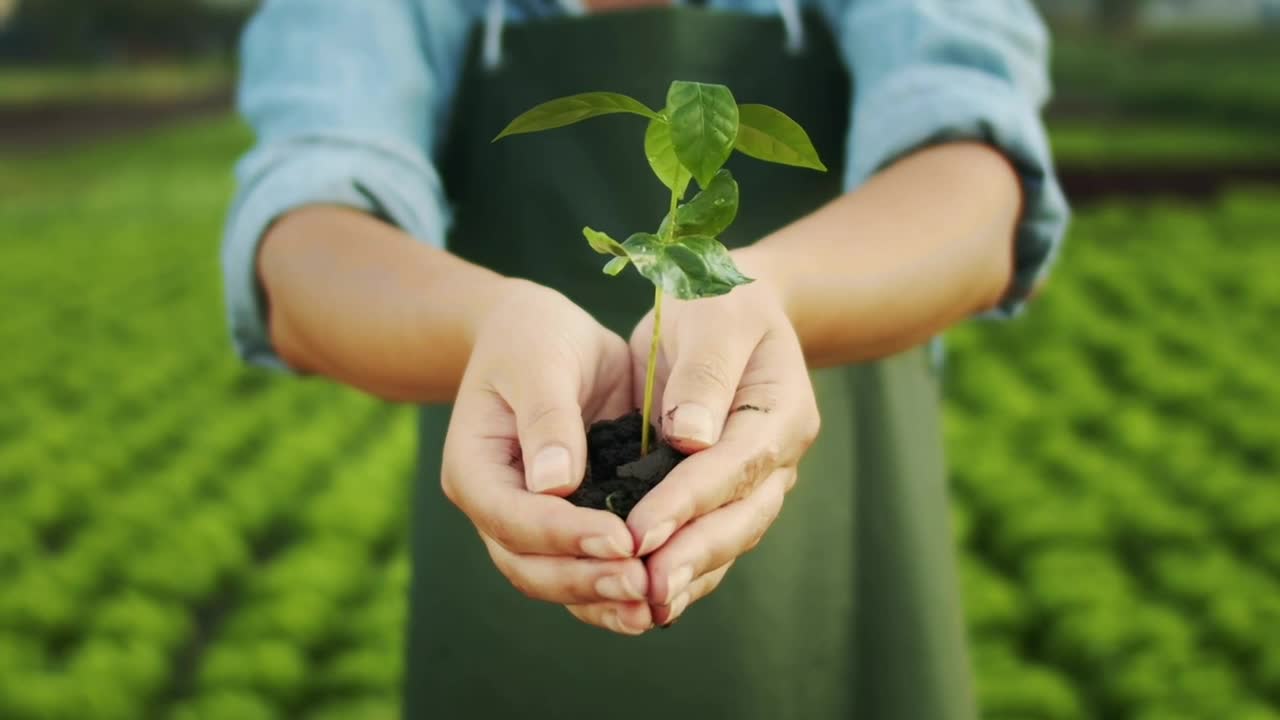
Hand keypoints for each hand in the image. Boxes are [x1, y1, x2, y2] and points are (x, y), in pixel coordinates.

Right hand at [441, 281, 653, 634]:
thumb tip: (556, 484)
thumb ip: (546, 417)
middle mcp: (495, 506)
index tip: (621, 539)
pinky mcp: (567, 525)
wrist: (542, 336)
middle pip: (528, 565)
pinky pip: (584, 571)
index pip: (511, 515)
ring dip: (601, 599)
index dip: (564, 534)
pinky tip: (654, 602)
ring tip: (651, 607)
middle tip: (643, 582)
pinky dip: (613, 592)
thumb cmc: (534, 337)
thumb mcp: (539, 359)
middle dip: (585, 580)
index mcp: (474, 466)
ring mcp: (528, 523)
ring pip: (555, 581)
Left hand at [626, 273, 819, 625]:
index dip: (687, 501)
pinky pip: (710, 540)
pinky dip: (683, 571)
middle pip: (739, 517)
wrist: (731, 308)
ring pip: (728, 539)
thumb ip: (705, 375)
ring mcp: (758, 480)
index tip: (640, 532)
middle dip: (691, 556)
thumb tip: (689, 436)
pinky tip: (644, 601)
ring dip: (688, 575)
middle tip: (645, 590)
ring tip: (643, 607)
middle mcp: (778, 456)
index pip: (734, 465)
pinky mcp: (727, 494)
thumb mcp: (713, 318)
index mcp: (782, 411)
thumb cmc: (718, 302)